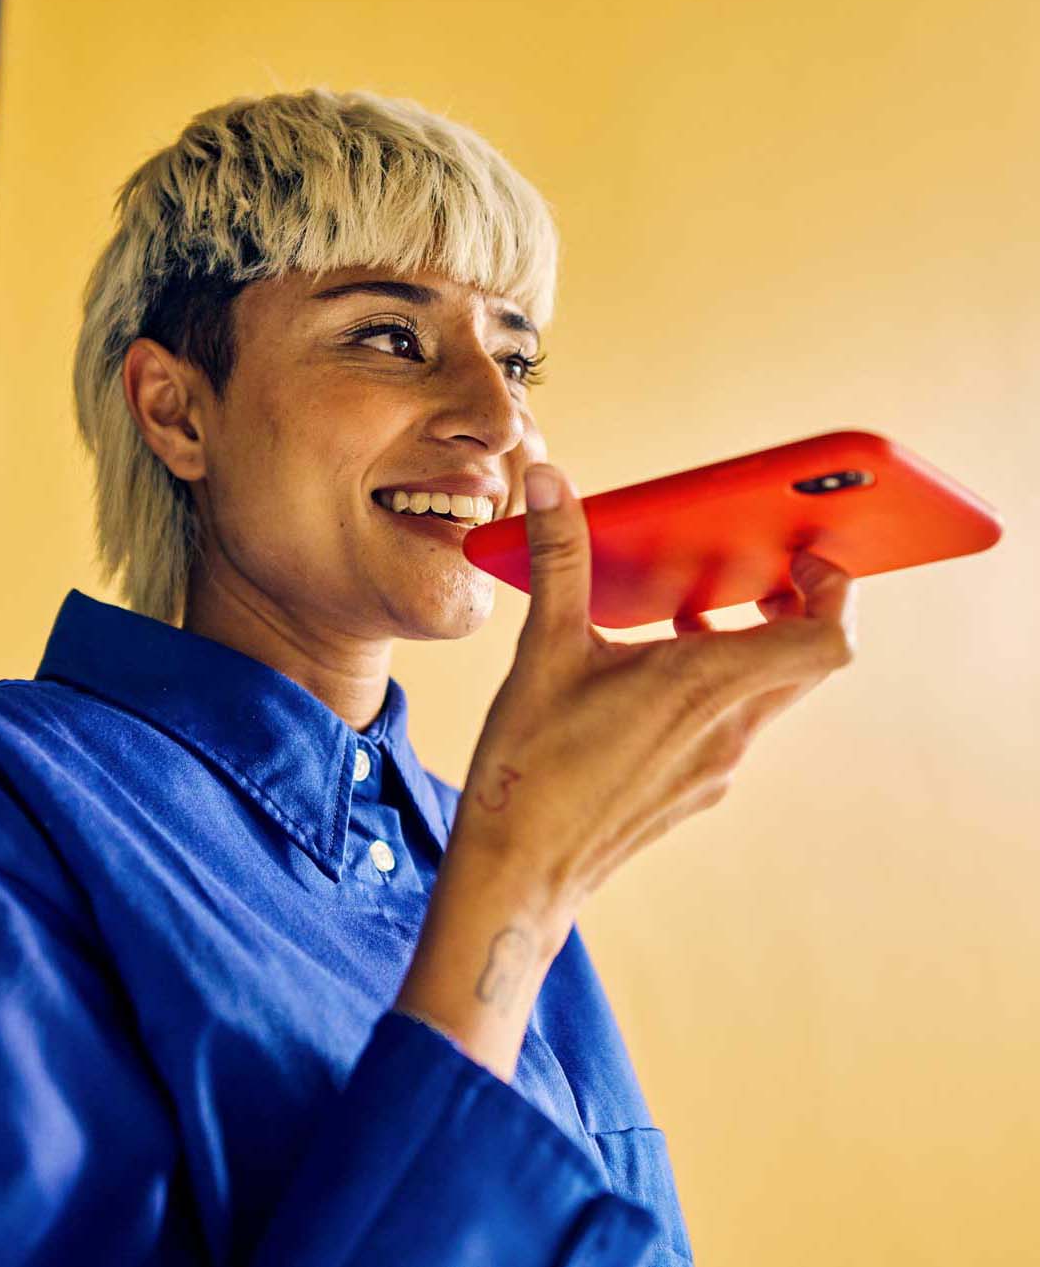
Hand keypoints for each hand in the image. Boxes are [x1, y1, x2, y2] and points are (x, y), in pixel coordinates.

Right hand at [453, 461, 858, 931]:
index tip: (805, 555)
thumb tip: (551, 481)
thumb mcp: (542, 650)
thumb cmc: (528, 770)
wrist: (518, 876)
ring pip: (769, 692)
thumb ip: (559, 558)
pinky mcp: (696, 789)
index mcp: (701, 685)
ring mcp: (717, 767)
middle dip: (796, 606)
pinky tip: (652, 676)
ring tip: (691, 612)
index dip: (837, 590)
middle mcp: (726, 730)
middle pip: (808, 661)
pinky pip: (734, 724)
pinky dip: (717, 686)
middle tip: (758, 569)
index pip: (827, 639)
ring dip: (750, 646)